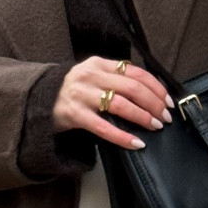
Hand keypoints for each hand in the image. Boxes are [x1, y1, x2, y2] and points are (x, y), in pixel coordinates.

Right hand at [53, 56, 172, 151]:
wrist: (38, 99)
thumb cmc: (73, 90)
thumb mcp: (93, 75)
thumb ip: (116, 78)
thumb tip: (150, 93)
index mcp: (99, 64)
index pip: (136, 72)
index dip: (156, 87)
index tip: (168, 101)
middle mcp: (91, 76)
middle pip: (133, 88)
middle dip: (154, 103)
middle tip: (165, 117)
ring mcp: (82, 95)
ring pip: (121, 105)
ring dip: (143, 117)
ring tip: (155, 126)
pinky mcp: (75, 115)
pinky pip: (104, 128)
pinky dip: (123, 137)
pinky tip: (136, 143)